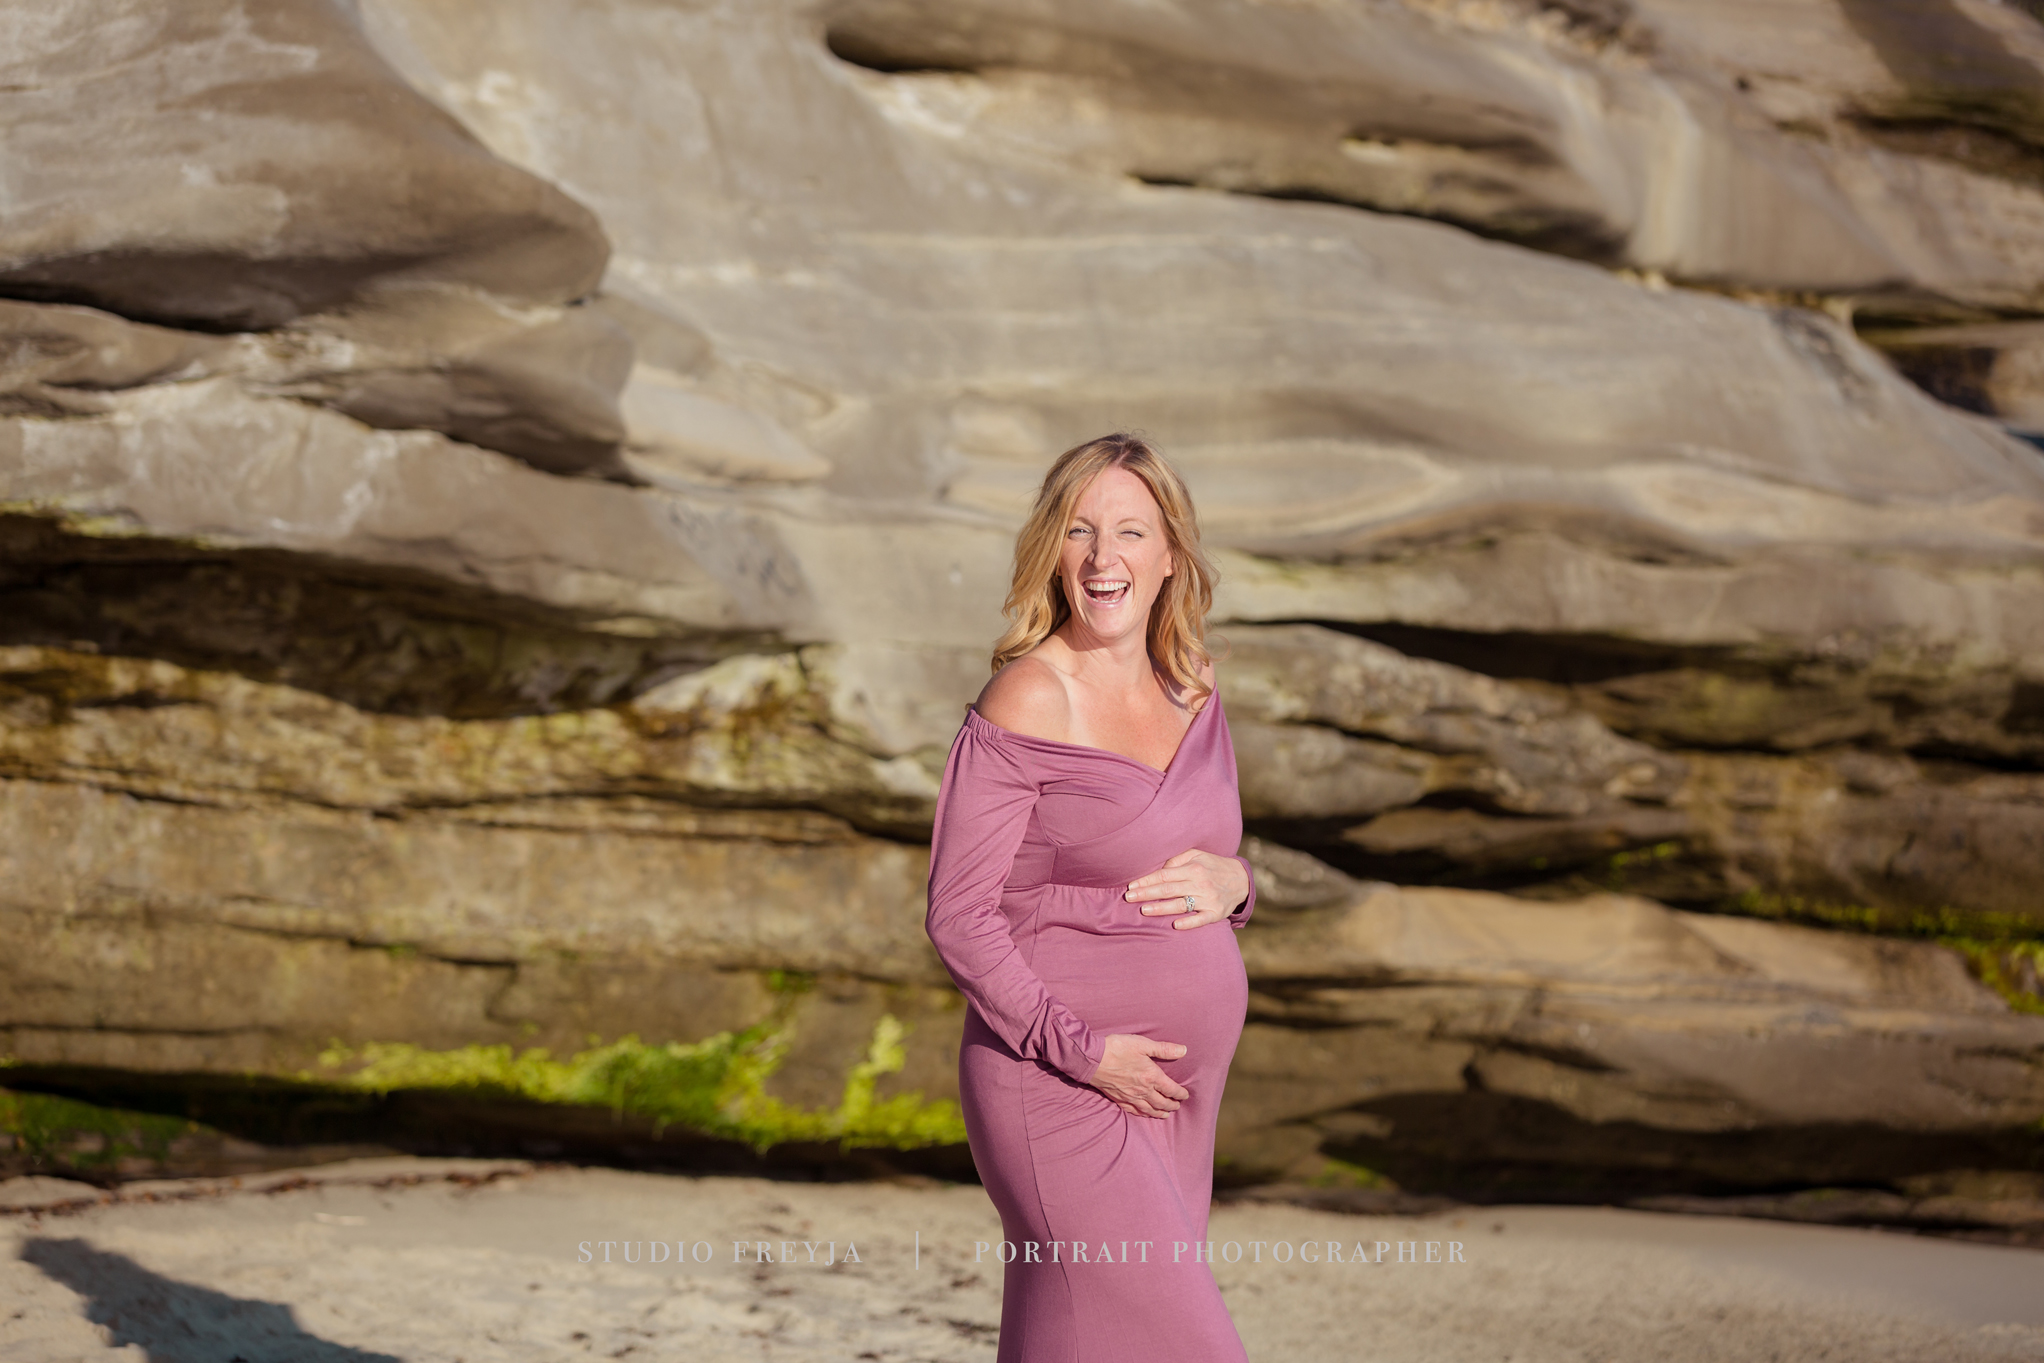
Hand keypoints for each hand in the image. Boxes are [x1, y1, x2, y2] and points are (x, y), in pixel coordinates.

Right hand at [1090, 1034, 1190, 1117]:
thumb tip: (1184, 1050)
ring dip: (1159, 1113)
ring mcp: (1130, 1097)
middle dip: (1172, 1105)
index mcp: (1152, 1077)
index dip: (1181, 1094)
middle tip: (1177, 1106)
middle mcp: (1143, 1090)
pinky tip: (1144, 1114)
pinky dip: (1142, 1114)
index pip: (1171, 1089)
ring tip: (1165, 1115)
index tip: (1185, 1095)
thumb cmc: (1118, 1048)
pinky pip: (1134, 1111)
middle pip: (1162, 1103)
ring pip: (1149, 1110)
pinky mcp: (1119, 1099)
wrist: (1093, 1059)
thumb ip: (1164, 1049)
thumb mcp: (1143, 1044)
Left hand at [1125, 849, 1248, 928]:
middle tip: (1129, 898)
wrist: (1241, 880)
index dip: (1147, 880)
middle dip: (1147, 894)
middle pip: (1169, 889)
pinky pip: (1201, 919)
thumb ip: (1177, 860)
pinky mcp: (1216, 913)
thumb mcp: (1197, 855)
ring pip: (1181, 905)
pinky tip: (1175, 925)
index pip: (1165, 875)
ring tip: (1144, 910)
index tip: (1131, 886)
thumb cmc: (1212, 866)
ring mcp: (1209, 899)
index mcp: (1194, 868)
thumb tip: (1159, 869)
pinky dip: (1189, 923)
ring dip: (1161, 908)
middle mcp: (1200, 883)